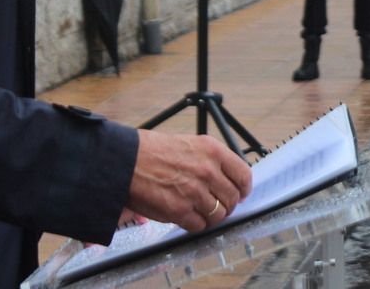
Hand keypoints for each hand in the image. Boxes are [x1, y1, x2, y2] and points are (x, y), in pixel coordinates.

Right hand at [126, 129, 252, 232]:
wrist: (125, 161)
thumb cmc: (152, 151)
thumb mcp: (189, 144)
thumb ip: (210, 161)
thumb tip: (225, 180)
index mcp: (213, 151)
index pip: (243, 175)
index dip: (243, 188)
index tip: (241, 193)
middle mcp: (208, 171)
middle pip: (232, 198)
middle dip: (227, 205)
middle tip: (218, 206)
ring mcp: (195, 192)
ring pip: (218, 215)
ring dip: (211, 217)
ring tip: (200, 212)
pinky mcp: (180, 211)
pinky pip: (199, 226)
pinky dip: (196, 225)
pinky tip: (187, 218)